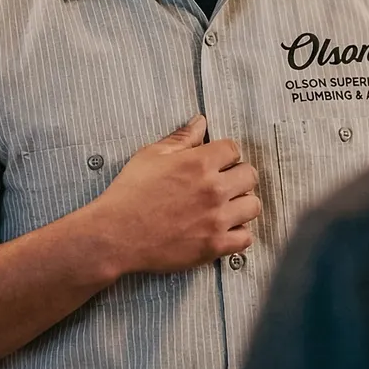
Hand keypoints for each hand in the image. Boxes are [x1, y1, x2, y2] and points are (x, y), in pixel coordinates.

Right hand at [86, 115, 260, 275]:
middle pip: (250, 175)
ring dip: (242, 203)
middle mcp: (213, 190)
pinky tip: (224, 228)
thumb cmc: (129, 194)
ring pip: (253, 206)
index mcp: (199, 163)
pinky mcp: (214, 246)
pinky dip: (238, 233)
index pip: (234, 148)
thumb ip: (181, 139)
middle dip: (238, 175)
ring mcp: (216, 219)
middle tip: (224, 183)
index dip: (225, 154)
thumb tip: (200, 122)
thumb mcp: (151, 156)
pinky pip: (246, 238)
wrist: (115, 235)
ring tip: (226, 206)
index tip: (217, 162)